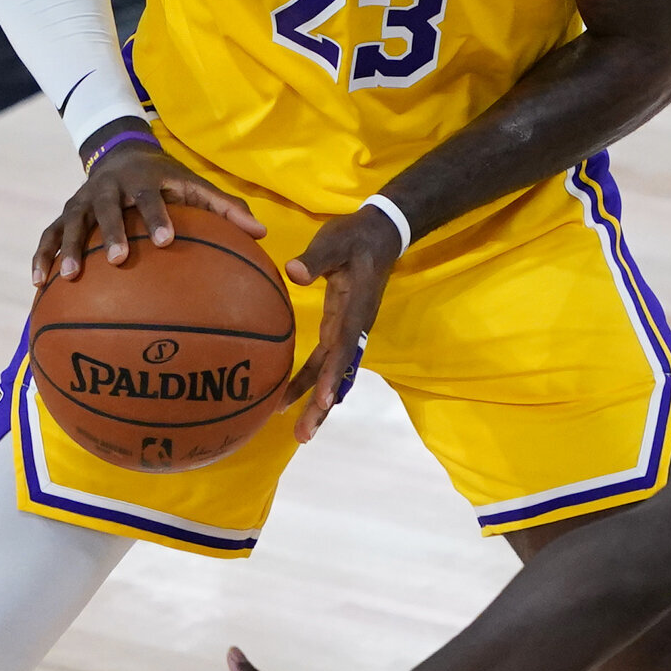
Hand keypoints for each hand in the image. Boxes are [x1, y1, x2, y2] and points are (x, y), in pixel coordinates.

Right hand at [34, 123, 264, 283]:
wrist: (121, 151)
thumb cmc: (166, 177)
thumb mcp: (194, 184)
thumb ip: (226, 208)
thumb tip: (262, 233)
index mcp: (143, 179)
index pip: (151, 197)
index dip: (157, 216)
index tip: (166, 241)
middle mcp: (109, 187)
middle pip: (107, 208)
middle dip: (113, 233)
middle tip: (120, 260)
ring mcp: (84, 200)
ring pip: (72, 223)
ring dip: (69, 248)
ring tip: (68, 277)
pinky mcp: (66, 213)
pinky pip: (49, 234)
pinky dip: (42, 256)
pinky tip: (38, 284)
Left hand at [282, 207, 404, 440]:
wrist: (379, 235)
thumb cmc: (355, 236)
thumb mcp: (336, 239)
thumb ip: (317, 256)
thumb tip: (294, 272)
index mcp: (356, 308)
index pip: (344, 346)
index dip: (333, 374)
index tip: (323, 400)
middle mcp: (355, 327)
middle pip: (338, 373)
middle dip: (322, 406)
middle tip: (303, 436)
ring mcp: (349, 330)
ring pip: (332, 373)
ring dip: (316, 402)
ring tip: (298, 432)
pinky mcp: (341, 328)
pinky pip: (326, 361)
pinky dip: (311, 381)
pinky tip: (290, 397)